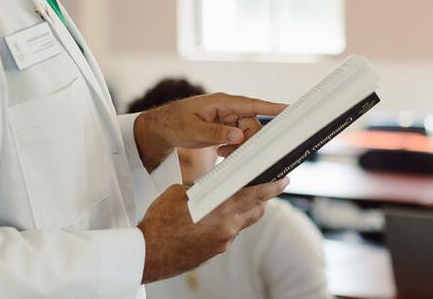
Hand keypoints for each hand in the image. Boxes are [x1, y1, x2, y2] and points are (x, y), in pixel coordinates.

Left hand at [134, 93, 286, 170]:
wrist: (161, 127)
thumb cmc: (174, 122)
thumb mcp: (193, 130)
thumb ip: (216, 133)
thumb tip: (239, 135)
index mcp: (222, 102)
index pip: (252, 104)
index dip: (271, 108)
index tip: (289, 109)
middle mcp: (228, 108)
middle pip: (251, 124)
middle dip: (248, 140)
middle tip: (233, 152)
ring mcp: (227, 117)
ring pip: (246, 133)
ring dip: (240, 146)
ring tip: (223, 153)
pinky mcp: (224, 127)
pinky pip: (238, 137)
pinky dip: (234, 147)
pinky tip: (222, 153)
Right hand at [137, 177, 289, 282]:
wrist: (148, 253)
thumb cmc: (160, 220)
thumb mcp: (181, 192)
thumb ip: (203, 187)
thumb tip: (213, 184)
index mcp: (221, 207)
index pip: (257, 194)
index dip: (273, 186)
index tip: (283, 179)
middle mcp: (227, 226)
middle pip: (257, 209)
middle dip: (264, 198)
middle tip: (268, 187)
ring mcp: (223, 242)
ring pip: (243, 222)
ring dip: (244, 210)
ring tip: (235, 200)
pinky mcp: (216, 252)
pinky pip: (229, 234)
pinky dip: (227, 223)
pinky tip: (213, 218)